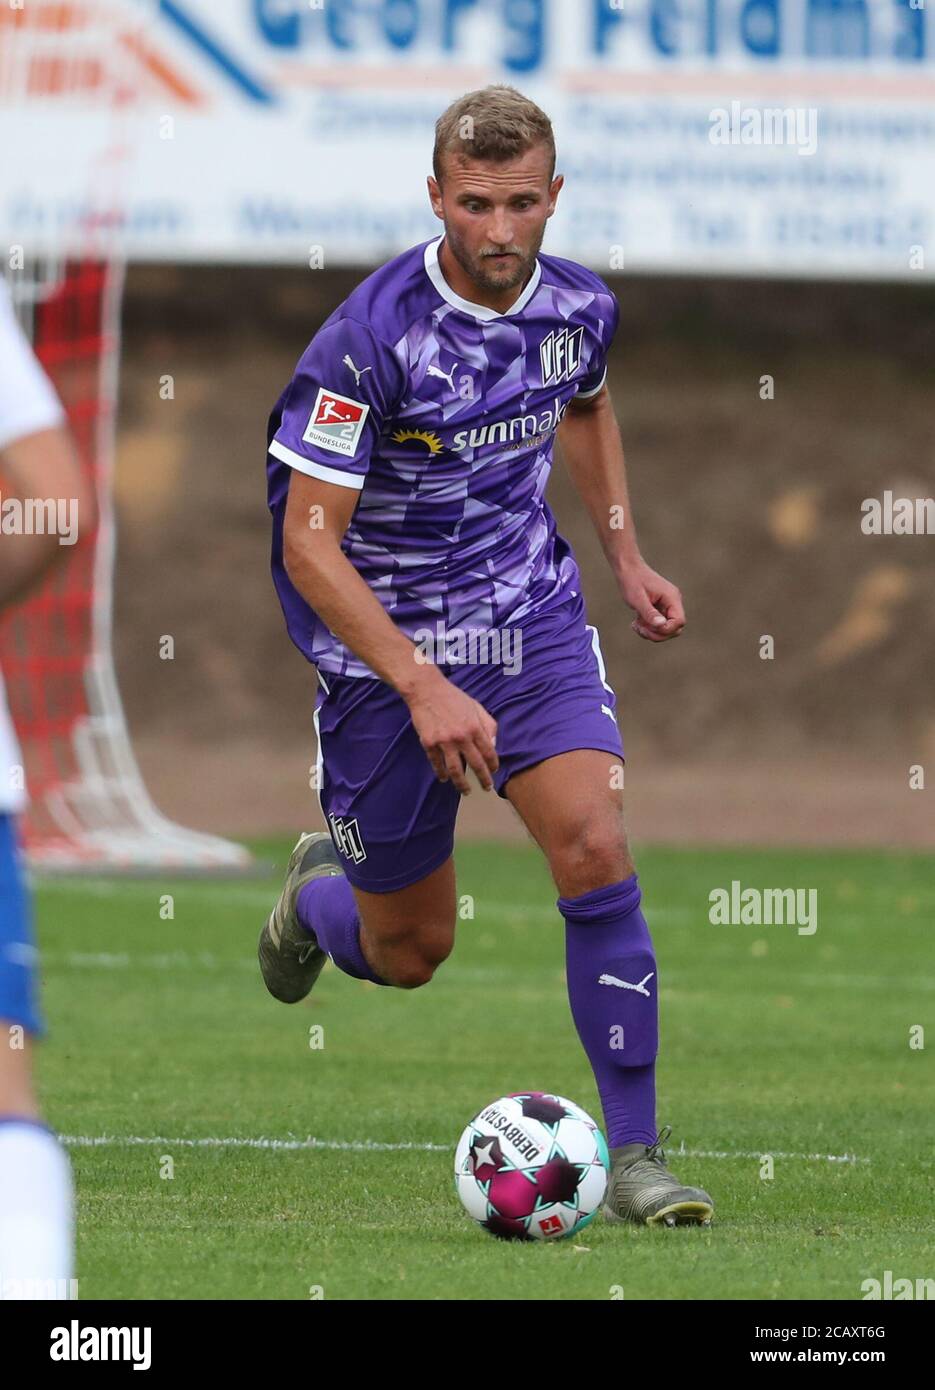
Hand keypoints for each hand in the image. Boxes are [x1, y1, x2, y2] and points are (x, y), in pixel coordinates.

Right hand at [405, 669, 498, 793]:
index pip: (489, 752)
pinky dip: (441, 773)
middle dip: (483, 779)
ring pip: (456, 770)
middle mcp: (461, 737)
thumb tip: (493, 744)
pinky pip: (437, 763)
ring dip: (462, 783)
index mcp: (475, 727)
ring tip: (466, 791)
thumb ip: (488, 724)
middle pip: (476, 765)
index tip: (493, 771)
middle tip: (486, 787)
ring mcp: (444, 742)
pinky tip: (444, 779)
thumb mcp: (476, 706)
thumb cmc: (453, 697)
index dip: (493, 765)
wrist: (426, 690)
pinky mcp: (429, 743)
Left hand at [619, 558, 685, 641]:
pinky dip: (648, 628)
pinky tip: (636, 623)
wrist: (628, 569)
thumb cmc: (632, 581)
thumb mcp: (638, 599)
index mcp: (672, 597)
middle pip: (674, 628)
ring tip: (636, 625)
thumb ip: (650, 613)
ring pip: (666, 629)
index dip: (665, 629)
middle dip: (657, 634)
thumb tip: (661, 625)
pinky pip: (658, 625)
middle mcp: (673, 602)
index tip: (649, 626)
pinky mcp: (660, 609)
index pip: (679, 621)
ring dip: (651, 632)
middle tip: (641, 629)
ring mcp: (667, 606)